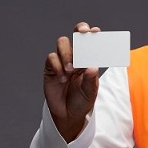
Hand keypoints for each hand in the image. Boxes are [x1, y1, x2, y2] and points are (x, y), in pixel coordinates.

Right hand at [43, 22, 100, 142]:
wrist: (68, 115)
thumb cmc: (82, 101)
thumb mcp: (90, 92)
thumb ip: (91, 80)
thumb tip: (92, 67)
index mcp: (88, 60)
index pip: (90, 42)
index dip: (92, 34)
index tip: (96, 32)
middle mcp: (76, 57)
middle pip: (76, 36)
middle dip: (80, 32)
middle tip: (83, 34)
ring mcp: (62, 61)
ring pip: (62, 43)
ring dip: (67, 53)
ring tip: (71, 70)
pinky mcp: (51, 68)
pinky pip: (52, 58)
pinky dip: (58, 66)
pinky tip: (63, 79)